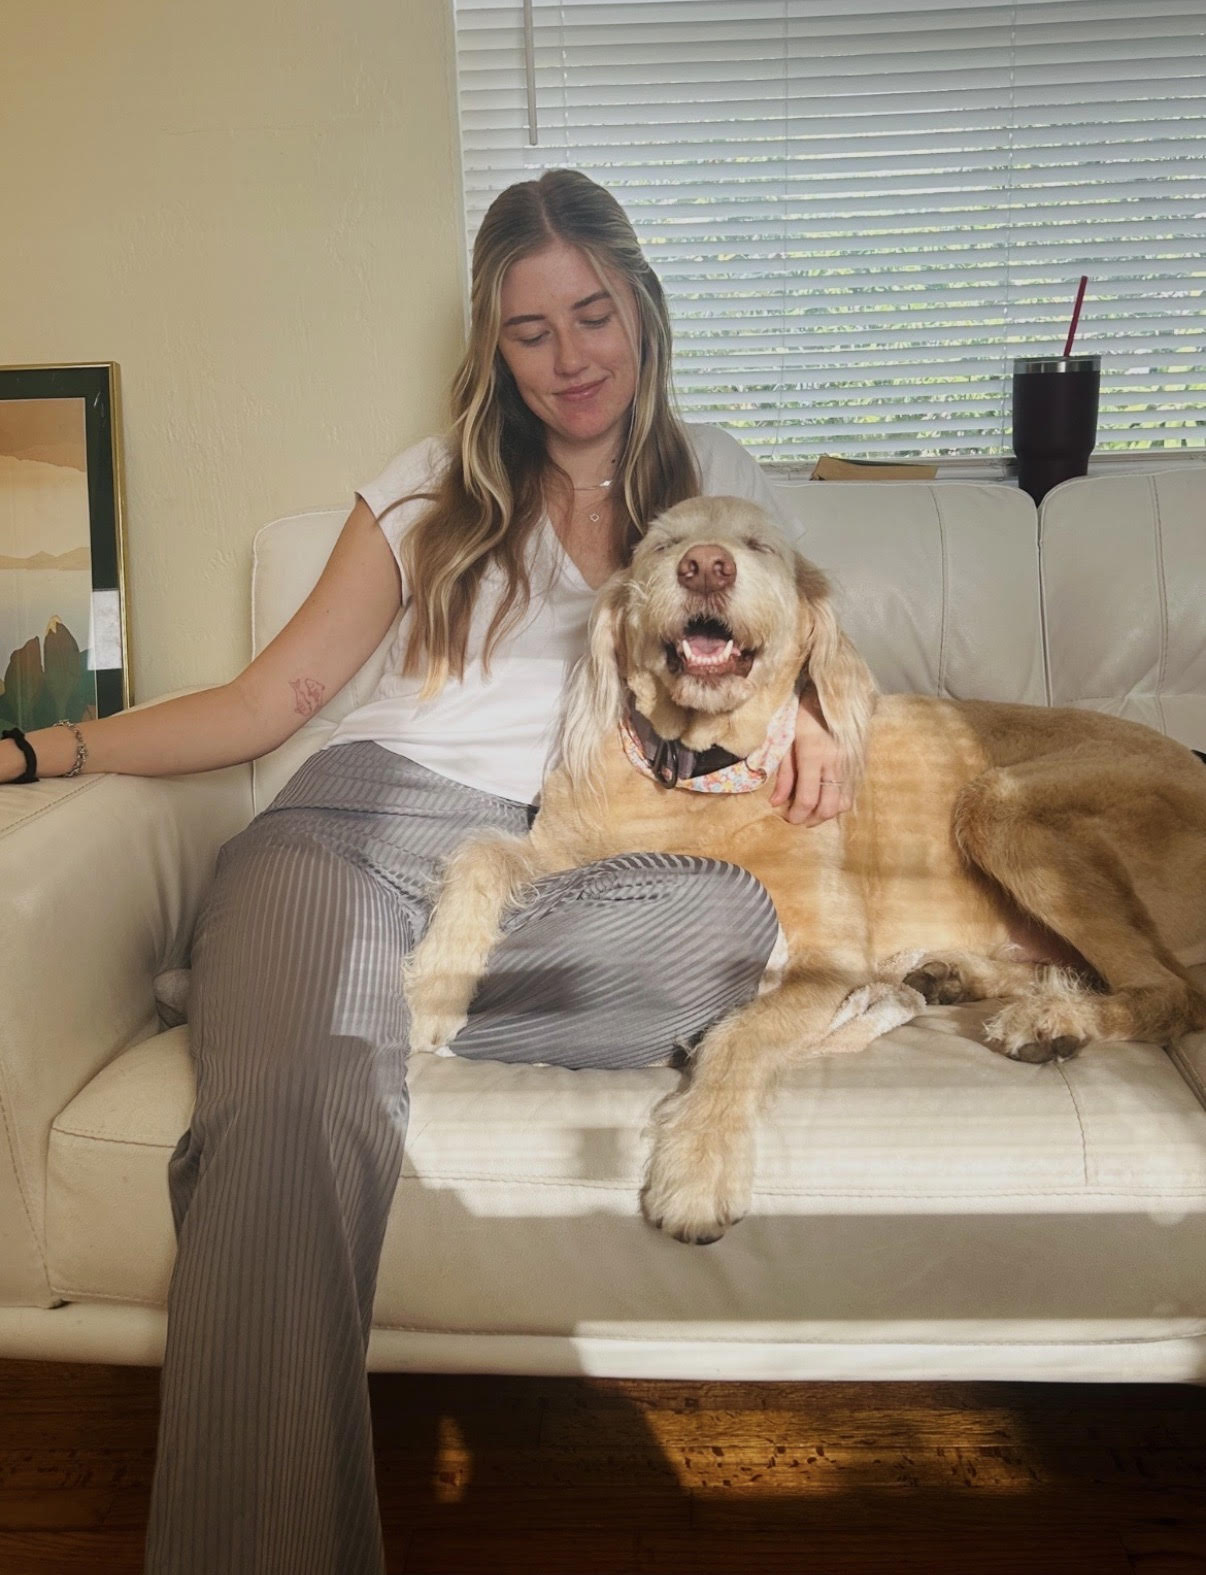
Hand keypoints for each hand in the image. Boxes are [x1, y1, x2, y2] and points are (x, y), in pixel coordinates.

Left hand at [770, 686, 852, 825]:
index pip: (808, 799)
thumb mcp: (787, 740)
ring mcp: (851, 764)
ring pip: (844, 804)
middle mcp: (835, 763)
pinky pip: (852, 792)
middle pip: (829, 808)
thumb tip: (776, 803)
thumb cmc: (804, 714)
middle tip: (799, 818)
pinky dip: (839, 802)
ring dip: (827, 813)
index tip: (788, 818)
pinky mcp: (860, 763)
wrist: (835, 693)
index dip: (797, 815)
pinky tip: (826, 798)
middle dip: (812, 819)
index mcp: (813, 756)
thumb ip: (784, 774)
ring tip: (812, 811)